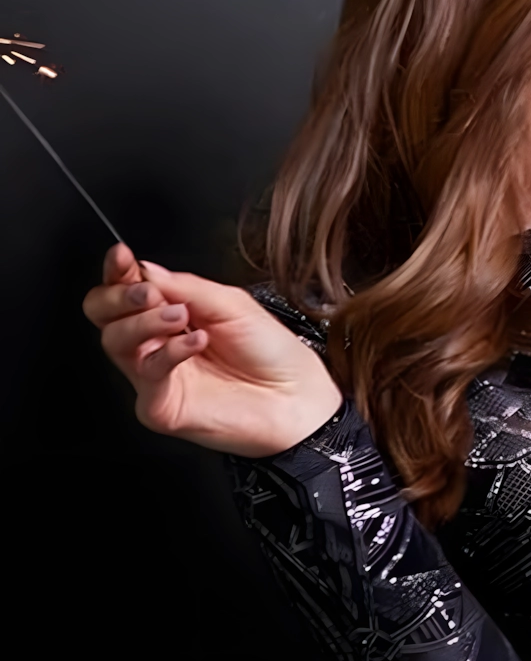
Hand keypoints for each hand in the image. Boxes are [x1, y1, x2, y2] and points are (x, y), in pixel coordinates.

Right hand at [83, 245, 343, 458]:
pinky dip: (169, 351)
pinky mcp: (160, 404)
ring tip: (180, 315)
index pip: (127, 291)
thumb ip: (187, 287)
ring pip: (115, 342)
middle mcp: (157, 342)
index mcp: (172, 313)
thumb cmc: (270, 351)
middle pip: (106, 317)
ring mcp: (155, 374)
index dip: (118, 272)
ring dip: (144, 321)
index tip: (122, 257)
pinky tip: (195, 341)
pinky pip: (148, 373)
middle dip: (118, 296)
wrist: (295, 396)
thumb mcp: (233, 304)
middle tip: (147, 292)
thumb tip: (146, 269)